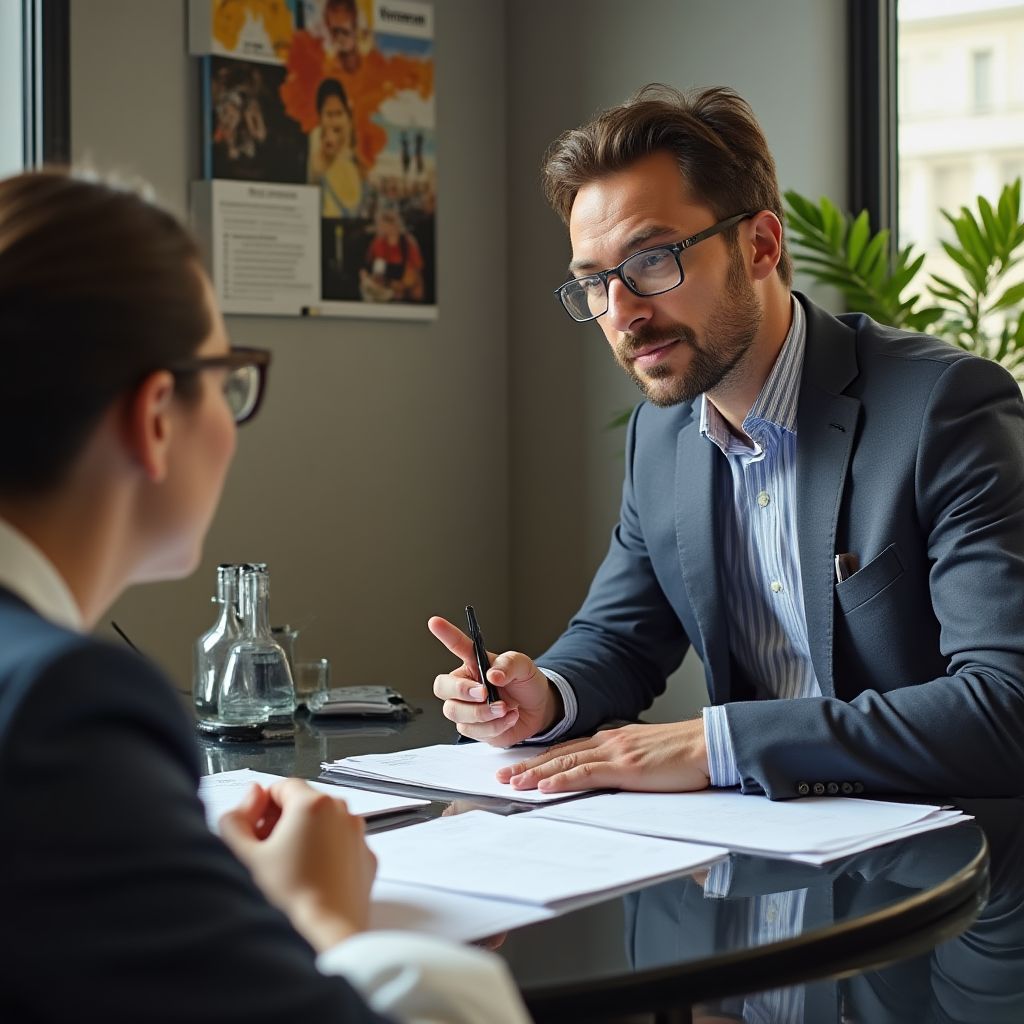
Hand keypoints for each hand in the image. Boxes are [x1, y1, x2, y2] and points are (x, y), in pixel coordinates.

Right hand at [219, 779, 376, 951]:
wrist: (325, 937)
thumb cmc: (287, 901)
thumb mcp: (241, 856)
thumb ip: (236, 818)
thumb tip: (250, 797)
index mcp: (314, 804)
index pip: (282, 785)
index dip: (261, 806)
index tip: (252, 829)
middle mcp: (342, 813)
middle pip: (304, 803)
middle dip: (281, 821)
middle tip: (263, 852)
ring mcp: (358, 836)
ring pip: (323, 824)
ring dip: (302, 838)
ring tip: (283, 871)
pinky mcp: (365, 860)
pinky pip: (340, 846)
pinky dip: (323, 855)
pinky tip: (305, 881)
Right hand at [428, 615, 560, 745]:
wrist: (538, 710)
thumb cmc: (525, 683)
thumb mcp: (523, 666)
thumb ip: (509, 665)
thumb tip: (492, 675)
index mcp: (473, 663)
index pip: (456, 646)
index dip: (445, 634)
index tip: (434, 621)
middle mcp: (464, 685)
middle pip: (442, 688)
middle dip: (461, 691)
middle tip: (484, 693)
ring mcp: (466, 708)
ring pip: (456, 713)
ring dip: (482, 713)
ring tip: (505, 708)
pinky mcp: (473, 728)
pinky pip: (473, 731)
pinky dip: (495, 726)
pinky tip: (509, 718)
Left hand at [495, 720, 710, 793]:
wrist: (708, 744)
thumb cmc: (685, 755)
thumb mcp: (648, 756)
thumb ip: (628, 765)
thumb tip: (617, 779)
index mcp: (614, 739)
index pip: (569, 749)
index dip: (542, 758)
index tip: (521, 767)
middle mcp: (609, 741)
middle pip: (559, 753)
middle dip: (528, 765)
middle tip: (502, 776)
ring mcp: (615, 752)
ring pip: (565, 762)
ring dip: (535, 773)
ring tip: (512, 783)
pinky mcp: (625, 768)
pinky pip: (586, 774)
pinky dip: (561, 779)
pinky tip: (544, 786)